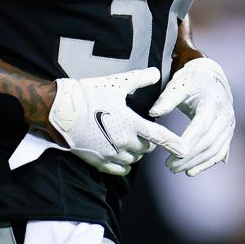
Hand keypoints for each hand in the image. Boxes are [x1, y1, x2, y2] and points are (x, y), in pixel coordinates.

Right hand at [49, 67, 183, 175]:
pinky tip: (121, 157)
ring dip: (135, 153)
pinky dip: (123, 165)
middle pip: (146, 149)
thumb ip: (139, 79)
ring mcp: (111, 154)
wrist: (60, 110)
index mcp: (132, 124)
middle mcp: (124, 142)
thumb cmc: (88, 94)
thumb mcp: (116, 83)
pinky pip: (118, 170)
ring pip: (133, 160)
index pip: (160, 137)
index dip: (174, 144)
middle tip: (141, 131)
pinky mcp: (98, 161)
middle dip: (147, 142)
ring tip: (129, 141)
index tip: (184, 150)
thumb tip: (155, 73)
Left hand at [149, 57, 233, 176]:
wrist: (212, 76)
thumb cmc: (192, 79)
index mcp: (213, 104)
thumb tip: (153, 113)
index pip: (200, 129)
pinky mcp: (228, 131)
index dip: (186, 144)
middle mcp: (225, 116)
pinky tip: (192, 171)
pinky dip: (207, 163)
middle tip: (170, 166)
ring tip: (178, 170)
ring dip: (197, 163)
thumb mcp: (179, 84)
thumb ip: (167, 99)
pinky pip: (220, 151)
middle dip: (189, 158)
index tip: (170, 154)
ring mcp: (229, 125)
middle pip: (208, 143)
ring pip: (215, 150)